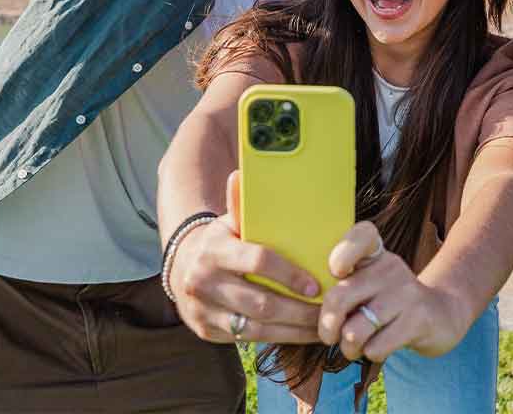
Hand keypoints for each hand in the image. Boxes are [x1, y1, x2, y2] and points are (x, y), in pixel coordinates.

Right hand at [168, 171, 322, 344]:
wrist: (182, 267)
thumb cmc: (222, 240)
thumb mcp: (229, 221)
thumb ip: (241, 205)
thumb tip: (240, 174)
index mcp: (214, 249)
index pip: (258, 261)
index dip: (290, 275)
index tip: (317, 284)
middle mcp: (204, 281)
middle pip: (261, 302)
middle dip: (299, 310)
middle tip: (330, 310)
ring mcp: (203, 310)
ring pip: (256, 328)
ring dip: (293, 330)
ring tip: (322, 327)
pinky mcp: (206, 331)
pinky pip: (247, 339)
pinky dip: (278, 338)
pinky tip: (300, 334)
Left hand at [317, 222, 471, 362]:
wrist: (440, 315)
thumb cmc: (390, 304)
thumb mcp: (369, 286)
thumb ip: (342, 292)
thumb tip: (318, 320)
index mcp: (376, 255)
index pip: (363, 234)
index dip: (343, 251)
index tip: (337, 272)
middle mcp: (391, 268)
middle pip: (339, 297)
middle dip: (327, 326)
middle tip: (330, 336)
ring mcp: (406, 292)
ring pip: (354, 330)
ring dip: (348, 347)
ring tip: (354, 346)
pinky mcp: (418, 319)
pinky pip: (376, 347)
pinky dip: (370, 354)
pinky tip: (379, 347)